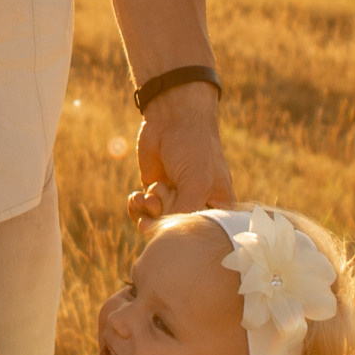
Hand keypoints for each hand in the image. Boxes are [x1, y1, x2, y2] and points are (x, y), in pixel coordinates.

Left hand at [127, 82, 232, 223]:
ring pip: (156, 224)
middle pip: (176, 231)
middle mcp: (197, 207)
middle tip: (162, 198)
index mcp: (218, 207)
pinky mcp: (155, 193)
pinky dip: (136, 207)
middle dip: (164, 217)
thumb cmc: (194, 148)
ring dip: (148, 212)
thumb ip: (186, 212)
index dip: (188, 235)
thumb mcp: (196, 182)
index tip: (177, 218)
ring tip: (150, 194)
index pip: (204, 236)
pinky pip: (142, 213)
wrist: (172, 118)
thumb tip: (166, 237)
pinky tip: (135, 196)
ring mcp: (175, 200)